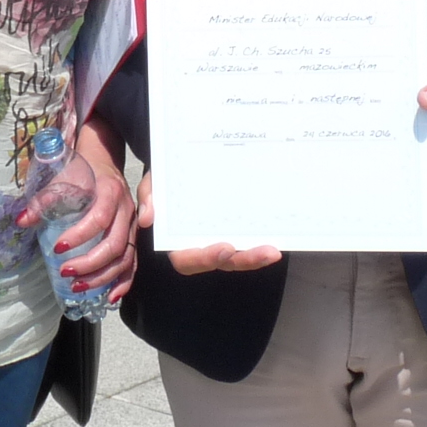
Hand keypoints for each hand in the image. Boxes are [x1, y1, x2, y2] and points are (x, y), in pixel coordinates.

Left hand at [28, 131, 137, 302]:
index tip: (58, 248)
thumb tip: (22, 221)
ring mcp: (132, 224)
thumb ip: (43, 200)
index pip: (99, 219)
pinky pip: (133, 262)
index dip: (80, 236)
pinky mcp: (132, 235)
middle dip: (90, 264)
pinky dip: (124, 281)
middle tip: (65, 272)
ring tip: (78, 287)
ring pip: (126, 257)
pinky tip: (111, 296)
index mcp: (110, 192)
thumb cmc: (82, 170)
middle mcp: (126, 210)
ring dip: (103, 277)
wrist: (104, 160)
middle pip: (115, 244)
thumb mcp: (62, 178)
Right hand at [125, 150, 281, 273]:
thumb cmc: (164, 179)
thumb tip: (149, 217)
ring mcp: (220, 239)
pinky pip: (247, 242)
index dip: (205, 258)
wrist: (179, 165)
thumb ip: (150, 197)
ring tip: (275, 250)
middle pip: (222, 261)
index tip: (224, 248)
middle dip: (244, 260)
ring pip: (239, 257)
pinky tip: (277, 238)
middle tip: (266, 252)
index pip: (187, 259)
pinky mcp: (235, 230)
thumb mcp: (152, 183)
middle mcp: (200, 245)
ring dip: (257, 257)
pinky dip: (260, 242)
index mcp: (176, 240)